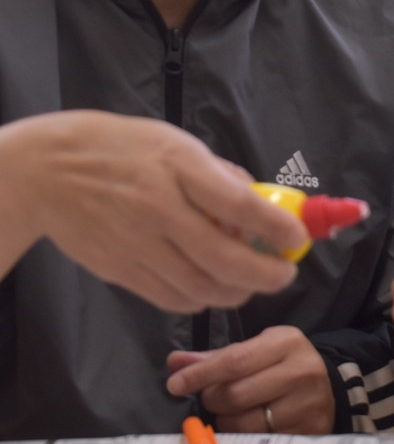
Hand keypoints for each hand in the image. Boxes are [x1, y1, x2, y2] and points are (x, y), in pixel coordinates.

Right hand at [0, 111, 307, 311]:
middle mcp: (157, 207)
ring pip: (200, 287)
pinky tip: (215, 288)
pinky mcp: (120, 270)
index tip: (298, 238)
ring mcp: (136, 243)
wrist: (45, 170)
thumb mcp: (177, 143)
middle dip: (266, 274)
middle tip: (285, 274)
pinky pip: (171, 298)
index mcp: (178, 166)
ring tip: (254, 282)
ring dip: (238, 291)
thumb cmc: (124, 149)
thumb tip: (263, 206)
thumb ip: (221, 176)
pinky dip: (202, 299)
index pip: (237, 203)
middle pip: (223, 258)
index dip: (275, 227)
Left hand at [165, 326, 334, 433]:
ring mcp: (307, 404)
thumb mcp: (257, 351)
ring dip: (226, 422)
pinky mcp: (308, 432)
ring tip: (231, 413)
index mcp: (287, 342)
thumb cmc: (283, 366)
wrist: (327, 389)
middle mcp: (302, 371)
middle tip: (210, 399)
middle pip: (235, 394)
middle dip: (212, 400)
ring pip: (244, 423)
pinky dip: (243, 438)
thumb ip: (217, 357)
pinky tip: (246, 427)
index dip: (200, 375)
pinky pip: (258, 442)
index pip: (234, 361)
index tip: (175, 385)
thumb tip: (175, 363)